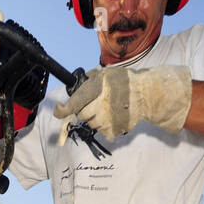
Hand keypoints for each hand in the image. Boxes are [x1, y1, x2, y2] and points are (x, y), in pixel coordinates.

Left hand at [53, 65, 192, 140]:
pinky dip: (105, 126)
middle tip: (94, 105)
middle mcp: (100, 106)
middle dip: (84, 111)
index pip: (73, 105)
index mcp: (96, 90)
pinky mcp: (114, 130)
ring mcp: (107, 120)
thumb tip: (76, 85)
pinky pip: (102, 131)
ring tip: (107, 110)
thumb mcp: (107, 72)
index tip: (58, 110)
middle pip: (82, 116)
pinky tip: (113, 117)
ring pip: (92, 125)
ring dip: (95, 119)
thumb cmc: (125, 82)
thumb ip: (91, 78)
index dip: (62, 110)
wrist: (146, 94)